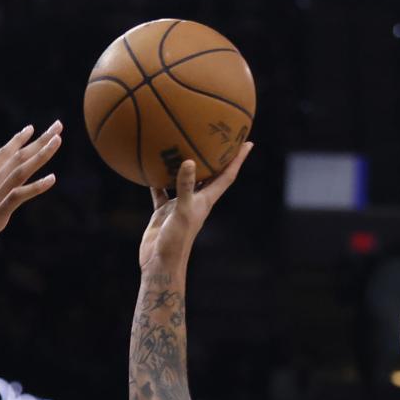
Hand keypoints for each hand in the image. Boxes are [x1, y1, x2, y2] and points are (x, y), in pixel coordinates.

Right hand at [0, 122, 62, 275]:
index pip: (2, 156)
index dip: (17, 141)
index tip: (31, 128)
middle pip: (17, 157)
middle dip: (39, 141)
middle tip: (58, 125)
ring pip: (20, 171)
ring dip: (41, 154)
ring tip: (58, 140)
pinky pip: (18, 197)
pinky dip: (36, 187)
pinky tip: (52, 178)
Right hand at [138, 142, 252, 271]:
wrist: (160, 263)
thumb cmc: (177, 241)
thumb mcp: (183, 211)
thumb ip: (185, 187)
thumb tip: (188, 161)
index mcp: (206, 200)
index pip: (227, 175)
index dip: (238, 159)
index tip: (248, 142)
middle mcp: (195, 200)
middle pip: (210, 174)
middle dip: (216, 157)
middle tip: (218, 137)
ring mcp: (179, 205)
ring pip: (184, 180)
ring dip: (185, 165)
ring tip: (184, 144)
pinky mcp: (164, 211)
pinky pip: (161, 191)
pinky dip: (157, 180)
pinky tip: (151, 168)